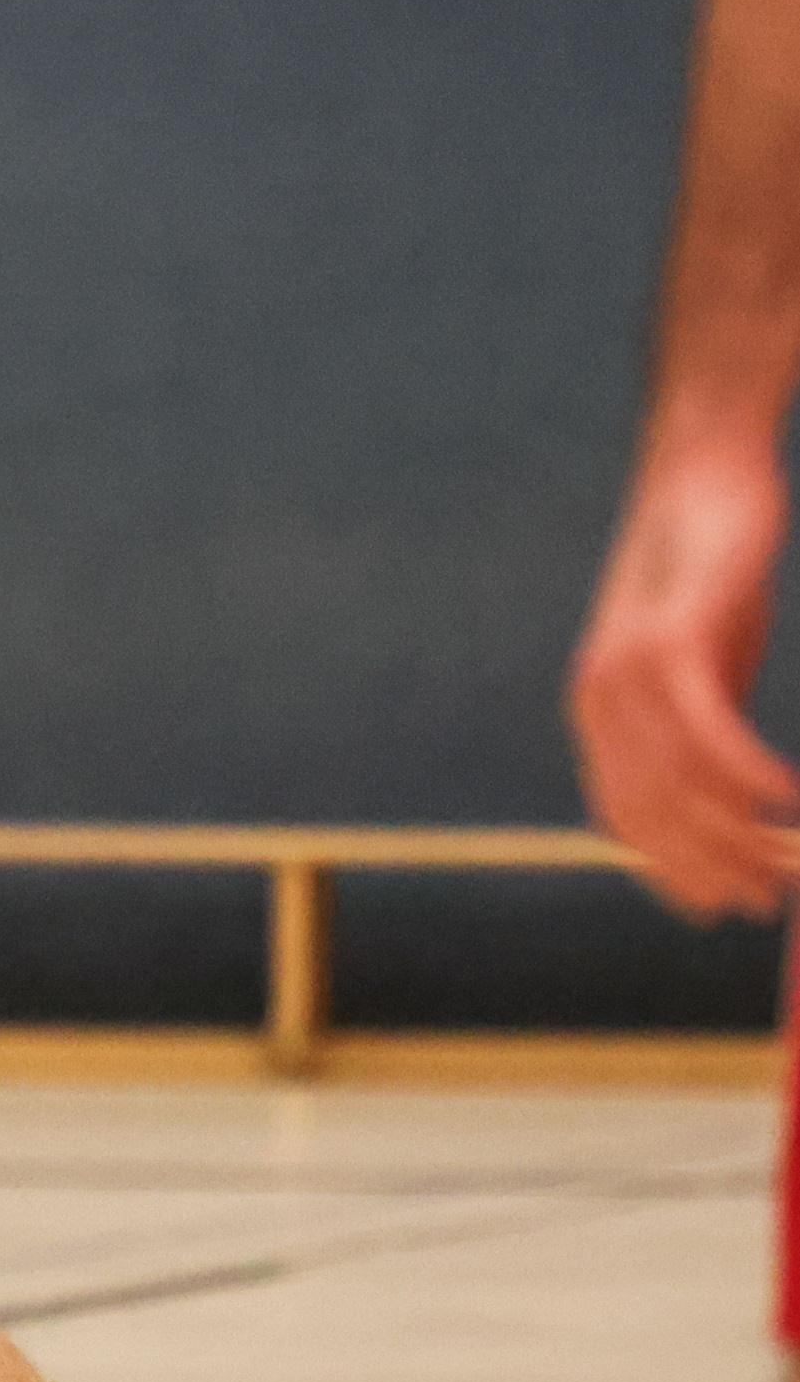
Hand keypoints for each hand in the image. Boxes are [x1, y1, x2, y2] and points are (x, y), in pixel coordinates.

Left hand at [571, 445, 799, 917]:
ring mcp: (628, 672)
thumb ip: (702, 729)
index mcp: (599, 714)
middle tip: (770, 899)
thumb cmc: (710, 575)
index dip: (671, 873)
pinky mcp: (671, 640)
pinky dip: (747, 773)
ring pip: (679, 783)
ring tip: (789, 862)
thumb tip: (728, 798)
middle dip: (712, 868)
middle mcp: (600, 701)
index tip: (721, 906)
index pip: (625, 820)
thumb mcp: (704, 666)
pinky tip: (787, 799)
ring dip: (738, 834)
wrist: (703, 474)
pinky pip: (705, 730)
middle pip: (653, 815)